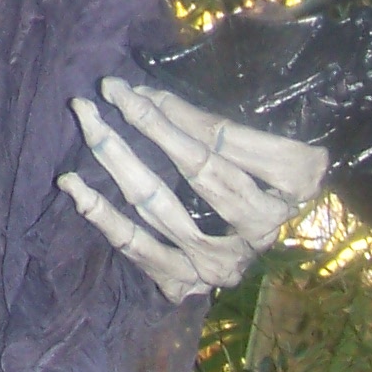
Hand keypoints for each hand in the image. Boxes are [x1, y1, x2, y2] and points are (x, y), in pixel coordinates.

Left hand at [58, 76, 328, 298]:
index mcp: (297, 180)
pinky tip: (73, 186)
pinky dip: (102, 215)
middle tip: (106, 91)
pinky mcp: (190, 283)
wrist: (262, 230)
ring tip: (87, 120)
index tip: (133, 88)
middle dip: (147, 125)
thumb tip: (145, 93)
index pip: (226, 139)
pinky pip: (138, 248)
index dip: (177, 112)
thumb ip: (216, 117)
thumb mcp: (263, 129)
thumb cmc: (262, 163)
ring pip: (161, 208)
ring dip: (117, 159)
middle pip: (198, 171)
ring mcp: (226, 261)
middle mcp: (263, 227)